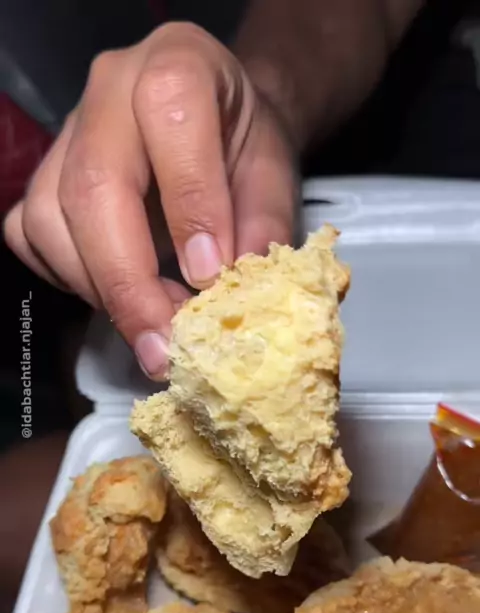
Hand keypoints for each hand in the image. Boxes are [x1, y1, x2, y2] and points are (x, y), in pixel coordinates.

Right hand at [4, 23, 297, 377]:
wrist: (218, 126)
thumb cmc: (245, 147)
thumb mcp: (276, 174)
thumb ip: (264, 225)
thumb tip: (235, 294)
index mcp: (179, 63)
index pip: (170, 118)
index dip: (190, 205)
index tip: (209, 279)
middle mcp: (110, 88)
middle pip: (94, 185)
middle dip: (128, 281)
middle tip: (162, 346)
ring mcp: (67, 133)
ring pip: (50, 218)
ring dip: (99, 289)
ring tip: (152, 327)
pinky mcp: (44, 176)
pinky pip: (32, 236)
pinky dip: (71, 279)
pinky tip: (117, 295)